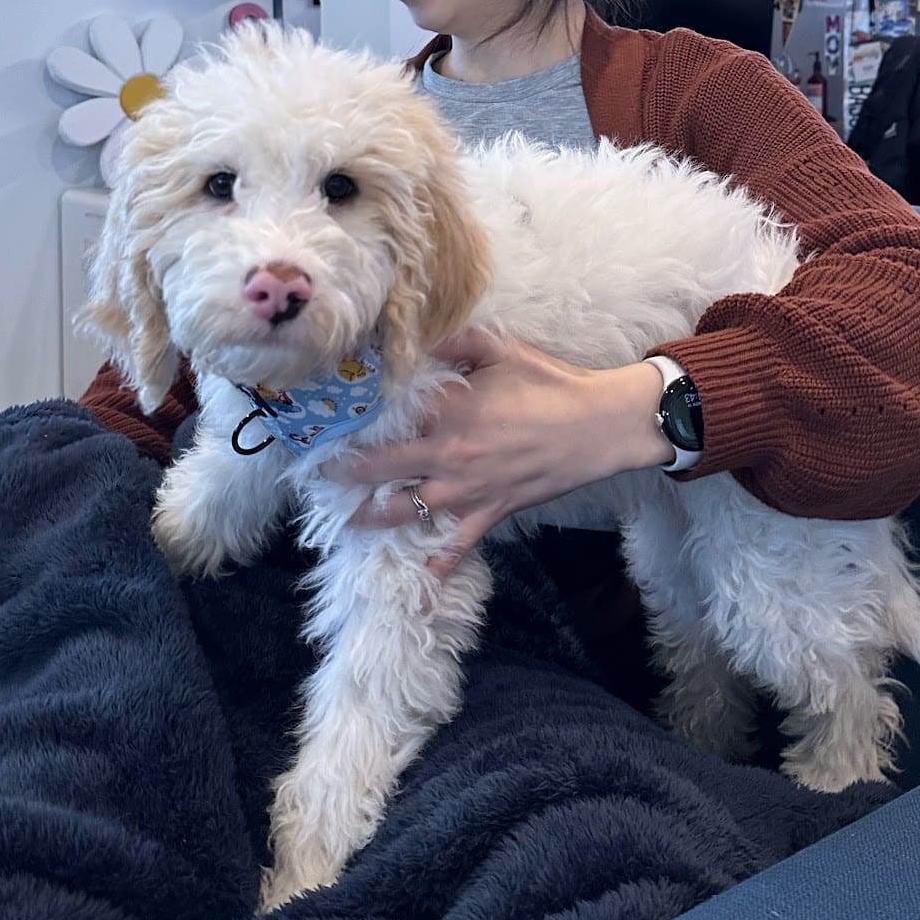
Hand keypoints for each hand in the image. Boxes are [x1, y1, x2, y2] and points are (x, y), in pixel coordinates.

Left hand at [321, 330, 670, 581]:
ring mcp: (467, 487)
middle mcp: (448, 452)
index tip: (326, 422)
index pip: (386, 417)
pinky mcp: (491, 510)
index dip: (354, 420)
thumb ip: (456, 340)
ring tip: (347, 522)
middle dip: (345, 474)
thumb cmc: (552, 383)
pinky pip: (457, 544)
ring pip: (406, 510)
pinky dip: (439, 566)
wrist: (599, 425)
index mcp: (447, 409)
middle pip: (381, 469)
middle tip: (319, 476)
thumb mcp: (502, 348)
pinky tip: (422, 584)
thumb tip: (420, 335)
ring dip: (372, 517)